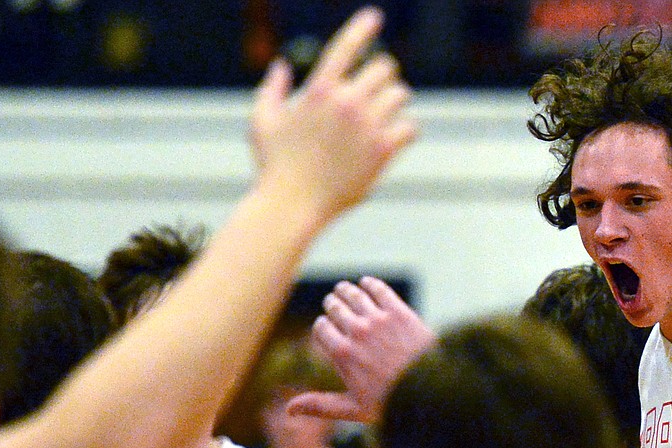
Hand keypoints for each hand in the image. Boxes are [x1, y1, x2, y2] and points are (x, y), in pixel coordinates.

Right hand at [248, 7, 416, 224]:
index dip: (363, 26)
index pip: (347, 45)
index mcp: (319, 89)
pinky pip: (410, 126)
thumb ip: (272, 88)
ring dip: (394, 100)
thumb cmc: (274, 165)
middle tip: (378, 87)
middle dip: (382, 74)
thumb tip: (282, 66)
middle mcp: (347, 102)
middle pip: (384, 67)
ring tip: (386, 112)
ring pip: (400, 95)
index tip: (375, 16)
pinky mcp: (383, 150)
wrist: (292, 205)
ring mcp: (368, 125)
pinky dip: (405, 129)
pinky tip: (396, 134)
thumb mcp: (262, 121)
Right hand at [287, 276, 434, 422]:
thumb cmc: (391, 404)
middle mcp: (357, 332)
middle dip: (332, 305)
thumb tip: (288, 410)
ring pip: (354, 295)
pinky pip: (379, 290)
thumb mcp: (353, 408)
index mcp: (342, 354)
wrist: (429, 391)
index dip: (322, 326)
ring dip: (346, 290)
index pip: (321, 328)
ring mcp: (379, 320)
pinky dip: (370, 284)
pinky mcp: (400, 312)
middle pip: (335, 308)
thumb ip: (320, 405)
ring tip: (344, 288)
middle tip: (333, 302)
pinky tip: (367, 283)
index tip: (325, 326)